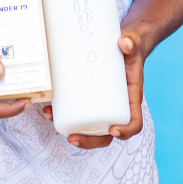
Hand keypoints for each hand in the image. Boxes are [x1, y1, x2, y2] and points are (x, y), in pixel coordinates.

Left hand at [45, 29, 147, 148]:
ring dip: (70, 130)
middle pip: (106, 134)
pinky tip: (48, 109)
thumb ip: (131, 43)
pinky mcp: (88, 98)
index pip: (133, 122)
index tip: (113, 130)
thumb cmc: (130, 48)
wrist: (123, 44)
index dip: (125, 131)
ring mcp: (101, 105)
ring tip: (51, 119)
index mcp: (131, 99)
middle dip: (89, 141)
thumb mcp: (133, 45)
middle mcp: (116, 106)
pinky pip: (77, 113)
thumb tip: (124, 42)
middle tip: (72, 138)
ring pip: (88, 127)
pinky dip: (62, 114)